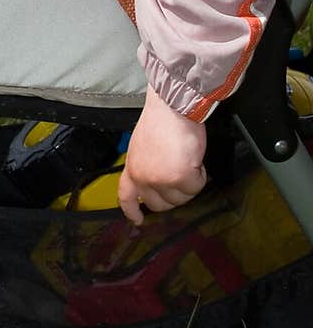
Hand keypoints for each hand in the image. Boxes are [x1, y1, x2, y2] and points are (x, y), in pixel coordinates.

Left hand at [117, 85, 207, 225]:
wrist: (172, 107)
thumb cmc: (161, 122)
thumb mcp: (142, 148)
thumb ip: (146, 167)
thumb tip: (158, 182)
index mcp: (132, 168)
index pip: (126, 197)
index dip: (132, 211)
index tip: (137, 220)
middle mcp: (143, 178)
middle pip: (161, 205)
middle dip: (175, 194)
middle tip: (181, 174)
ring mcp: (160, 180)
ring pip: (182, 198)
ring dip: (190, 182)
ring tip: (186, 159)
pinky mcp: (179, 178)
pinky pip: (197, 187)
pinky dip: (201, 174)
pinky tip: (194, 158)